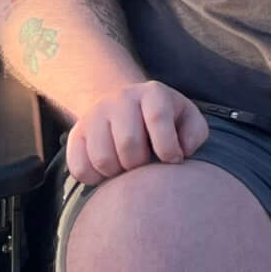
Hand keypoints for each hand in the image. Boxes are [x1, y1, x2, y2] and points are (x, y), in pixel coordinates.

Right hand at [64, 80, 210, 185]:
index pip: (157, 118)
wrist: (122, 105)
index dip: (167, 146)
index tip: (173, 160)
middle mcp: (120, 99)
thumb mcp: (185, 117)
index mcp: (152, 93)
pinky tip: (108, 172)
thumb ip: (194, 132)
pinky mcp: (76, 135)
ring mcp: (94, 115)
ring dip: (118, 174)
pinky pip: (80, 168)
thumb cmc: (162, 119)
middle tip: (146, 164)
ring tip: (128, 168)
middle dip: (141, 164)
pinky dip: (95, 179)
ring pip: (102, 159)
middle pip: (128, 143)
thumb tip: (183, 151)